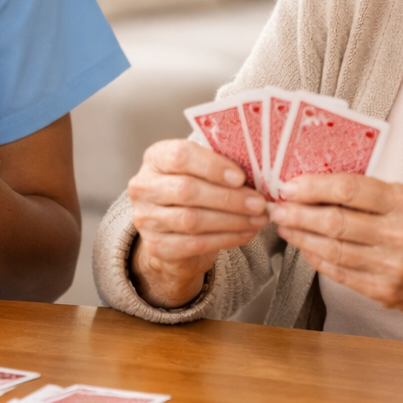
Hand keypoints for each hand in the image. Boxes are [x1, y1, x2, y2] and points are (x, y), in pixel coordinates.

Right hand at [126, 139, 268, 308]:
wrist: (173, 230)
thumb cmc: (194, 190)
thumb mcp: (201, 170)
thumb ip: (221, 166)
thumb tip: (259, 172)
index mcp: (156, 158)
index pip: (181, 156)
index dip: (213, 166)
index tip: (241, 177)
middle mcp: (144, 186)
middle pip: (187, 191)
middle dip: (229, 198)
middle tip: (259, 202)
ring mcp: (146, 219)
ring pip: (192, 220)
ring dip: (232, 220)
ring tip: (258, 219)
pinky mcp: (157, 246)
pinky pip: (195, 244)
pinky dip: (226, 239)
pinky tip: (246, 233)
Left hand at [271, 173, 402, 350]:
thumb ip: (378, 195)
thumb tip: (326, 187)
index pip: (350, 189)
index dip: (313, 186)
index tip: (290, 184)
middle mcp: (401, 235)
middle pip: (334, 221)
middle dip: (297, 213)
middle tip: (276, 207)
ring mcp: (392, 268)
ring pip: (332, 250)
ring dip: (301, 238)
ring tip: (285, 227)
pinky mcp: (385, 293)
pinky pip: (340, 274)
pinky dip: (318, 260)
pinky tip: (306, 249)